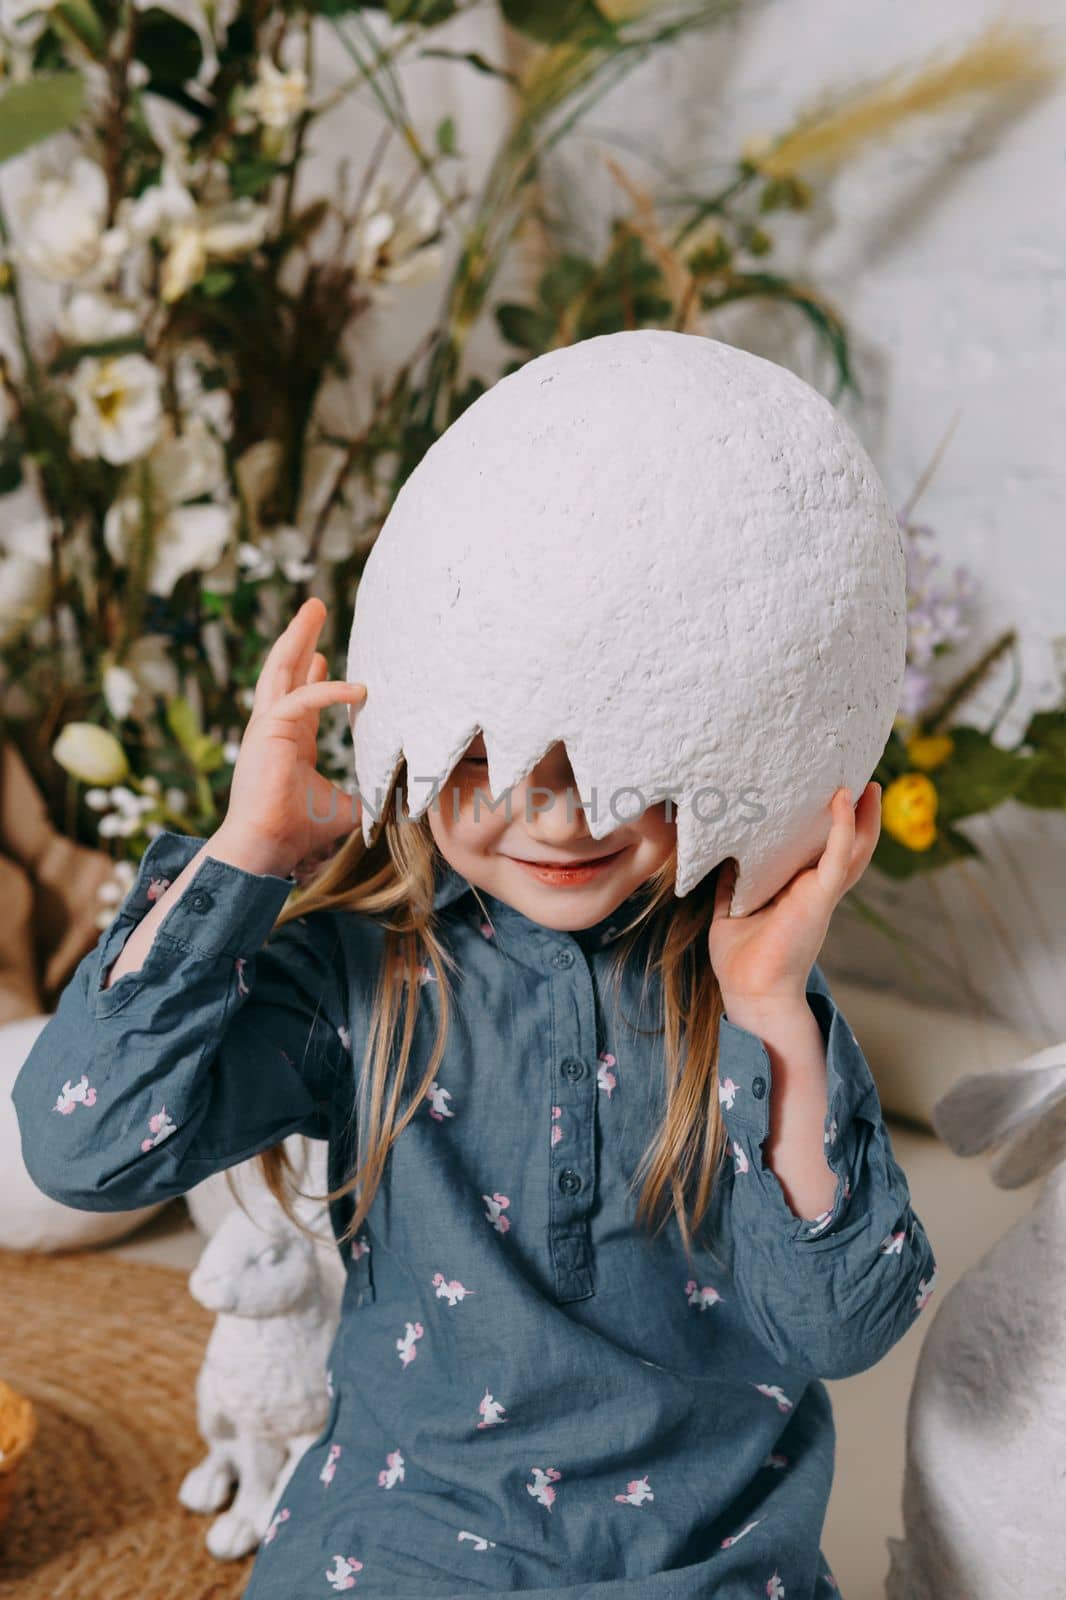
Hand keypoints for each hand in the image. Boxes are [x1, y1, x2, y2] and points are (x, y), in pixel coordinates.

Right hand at [213, 597, 366, 877]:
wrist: (267, 846)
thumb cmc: (297, 830)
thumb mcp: (343, 807)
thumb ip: (367, 797)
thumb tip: (400, 803)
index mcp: (289, 741)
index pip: (302, 698)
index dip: (314, 675)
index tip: (324, 656)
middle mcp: (275, 728)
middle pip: (286, 671)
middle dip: (302, 638)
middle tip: (315, 607)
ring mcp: (267, 726)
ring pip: (281, 669)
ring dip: (298, 637)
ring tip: (313, 608)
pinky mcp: (267, 730)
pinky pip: (300, 699)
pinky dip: (327, 690)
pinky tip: (356, 688)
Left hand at [708, 783, 881, 1008]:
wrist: (751, 993)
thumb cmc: (743, 961)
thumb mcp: (733, 913)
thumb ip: (733, 887)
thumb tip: (723, 862)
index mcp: (799, 893)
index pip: (822, 853)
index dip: (831, 827)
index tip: (832, 796)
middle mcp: (815, 890)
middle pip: (848, 847)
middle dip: (859, 816)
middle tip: (861, 780)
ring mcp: (821, 893)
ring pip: (854, 849)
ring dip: (863, 816)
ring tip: (868, 784)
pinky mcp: (819, 898)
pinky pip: (837, 856)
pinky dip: (842, 828)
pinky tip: (843, 800)